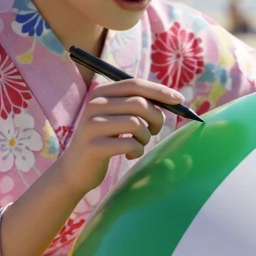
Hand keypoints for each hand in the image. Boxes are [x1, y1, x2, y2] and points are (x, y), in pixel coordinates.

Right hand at [59, 77, 184, 194]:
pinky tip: (130, 155)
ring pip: (136, 123)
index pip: (135, 84)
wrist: (75, 170)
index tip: (179, 99)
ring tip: (138, 145)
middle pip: (139, 103)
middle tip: (154, 131)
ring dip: (145, 137)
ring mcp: (92, 125)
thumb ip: (135, 105)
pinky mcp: (94, 146)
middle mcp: (94, 104)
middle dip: (156, 118)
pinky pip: (130, 144)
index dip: (160, 91)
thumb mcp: (116, 117)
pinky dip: (137, 150)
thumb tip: (171, 98)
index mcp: (101, 93)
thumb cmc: (105, 142)